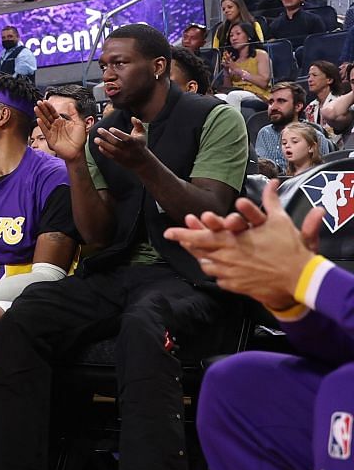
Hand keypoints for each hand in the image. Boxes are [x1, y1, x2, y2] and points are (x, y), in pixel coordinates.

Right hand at [35, 101, 88, 161]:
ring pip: (45, 122)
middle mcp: (55, 126)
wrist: (78, 151)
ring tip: (36, 108)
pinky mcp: (50, 138)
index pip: (53, 112)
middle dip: (42, 109)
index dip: (49, 107)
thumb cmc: (79, 139)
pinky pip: (45, 131)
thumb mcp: (79, 123)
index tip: (45, 101)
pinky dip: (41, 125)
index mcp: (61, 122)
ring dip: (40, 115)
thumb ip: (74, 113)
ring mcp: (52, 132)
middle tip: (38, 102)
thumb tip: (71, 104)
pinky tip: (38, 120)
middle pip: (47, 115)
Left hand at [93, 123, 154, 170]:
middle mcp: (128, 149)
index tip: (110, 128)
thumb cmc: (140, 144)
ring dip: (103, 144)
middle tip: (99, 130)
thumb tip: (133, 117)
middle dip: (107, 136)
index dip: (118, 133)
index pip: (126, 138)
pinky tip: (99, 146)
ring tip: (96, 139)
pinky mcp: (119, 160)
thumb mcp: (142, 134)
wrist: (142, 161)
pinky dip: (105, 152)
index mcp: (134, 142)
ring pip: (112, 150)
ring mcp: (123, 155)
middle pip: (116, 142)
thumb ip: (138, 125)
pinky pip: (111, 156)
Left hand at [164, 179, 320, 310]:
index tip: (168, 232)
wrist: (300, 278)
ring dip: (202, 257)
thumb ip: (272, 201)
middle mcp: (226, 257)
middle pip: (198, 251)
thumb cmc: (290, 249)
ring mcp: (230, 274)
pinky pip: (219, 279)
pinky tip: (217, 267)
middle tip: (173, 237)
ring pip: (207, 265)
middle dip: (185, 242)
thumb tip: (273, 182)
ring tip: (198, 251)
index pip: (200, 237)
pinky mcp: (236, 286)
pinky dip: (216, 271)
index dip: (183, 234)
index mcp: (232, 241)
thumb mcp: (280, 221)